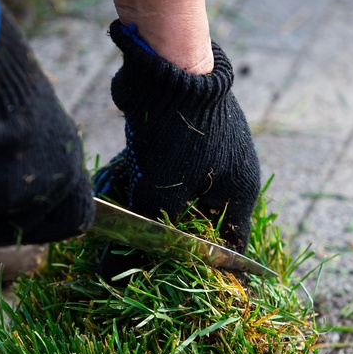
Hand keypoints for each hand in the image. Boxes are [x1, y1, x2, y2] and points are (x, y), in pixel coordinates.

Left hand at [93, 20, 259, 276]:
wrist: (168, 67)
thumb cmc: (176, 136)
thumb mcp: (159, 194)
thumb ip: (145, 234)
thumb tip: (113, 272)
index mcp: (240, 192)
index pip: (233, 244)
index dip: (215, 269)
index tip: (194, 286)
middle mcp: (233, 172)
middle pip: (207, 220)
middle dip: (178, 240)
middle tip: (150, 258)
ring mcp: (214, 149)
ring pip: (186, 193)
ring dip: (161, 209)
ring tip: (133, 226)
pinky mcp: (191, 132)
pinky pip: (174, 169)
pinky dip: (155, 182)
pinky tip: (129, 188)